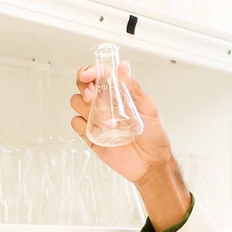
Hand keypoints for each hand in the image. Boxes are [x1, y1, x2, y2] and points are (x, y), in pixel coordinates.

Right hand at [69, 62, 171, 182]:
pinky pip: (76, 124)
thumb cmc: (154, 136)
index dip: (90, 71)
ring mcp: (96, 120)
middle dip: (84, 85)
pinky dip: (81, 124)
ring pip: (76, 103)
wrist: (151, 164)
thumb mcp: (149, 109)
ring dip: (82, 104)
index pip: (99, 75)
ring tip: (98, 113)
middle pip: (83, 86)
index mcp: (118, 94)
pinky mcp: (91, 136)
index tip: (89, 74)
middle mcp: (105, 104)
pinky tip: (95, 128)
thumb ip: (134, 88)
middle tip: (93, 94)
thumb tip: (124, 67)